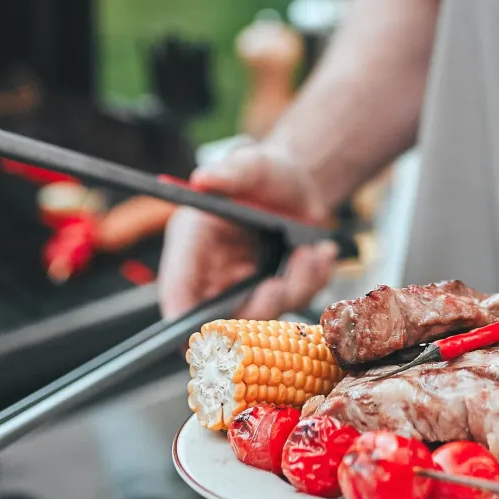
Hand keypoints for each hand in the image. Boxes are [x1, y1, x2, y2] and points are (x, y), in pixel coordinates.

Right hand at [157, 143, 337, 319]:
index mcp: (192, 245)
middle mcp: (215, 273)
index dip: (186, 321)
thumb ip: (229, 173)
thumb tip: (202, 179)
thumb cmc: (264, 173)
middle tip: (278, 285)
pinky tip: (320, 253)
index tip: (211, 332)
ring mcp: (246, 288)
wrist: (300, 183)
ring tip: (309, 252)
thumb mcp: (250, 165)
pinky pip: (296, 303)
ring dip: (294, 288)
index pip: (177, 294)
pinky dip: (313, 281)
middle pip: (223, 319)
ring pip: (266, 315)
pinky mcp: (276, 293)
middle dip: (255, 307)